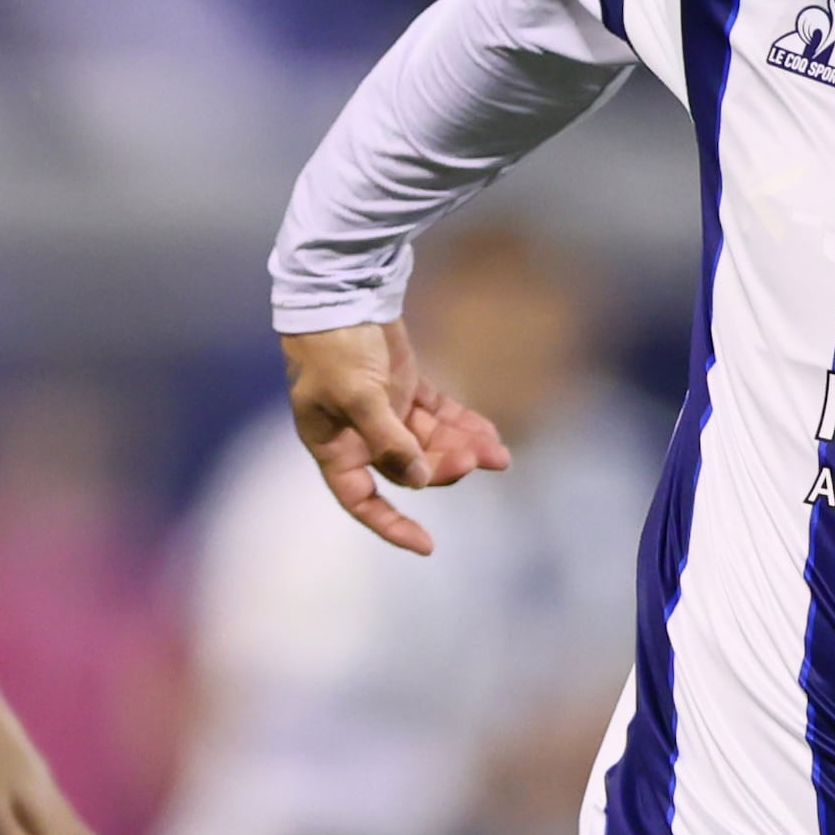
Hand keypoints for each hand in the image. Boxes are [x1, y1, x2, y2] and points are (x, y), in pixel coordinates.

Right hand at [283, 319, 514, 554]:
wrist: (340, 289)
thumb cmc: (335, 347)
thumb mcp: (357, 396)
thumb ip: (388, 440)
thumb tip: (419, 480)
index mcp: (334, 445)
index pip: (361, 499)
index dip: (392, 524)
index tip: (427, 545)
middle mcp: (358, 434)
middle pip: (409, 468)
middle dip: (446, 467)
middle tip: (481, 459)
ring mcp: (383, 410)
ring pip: (429, 442)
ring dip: (463, 448)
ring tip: (501, 454)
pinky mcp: (403, 386)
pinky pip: (438, 415)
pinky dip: (463, 424)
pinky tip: (491, 433)